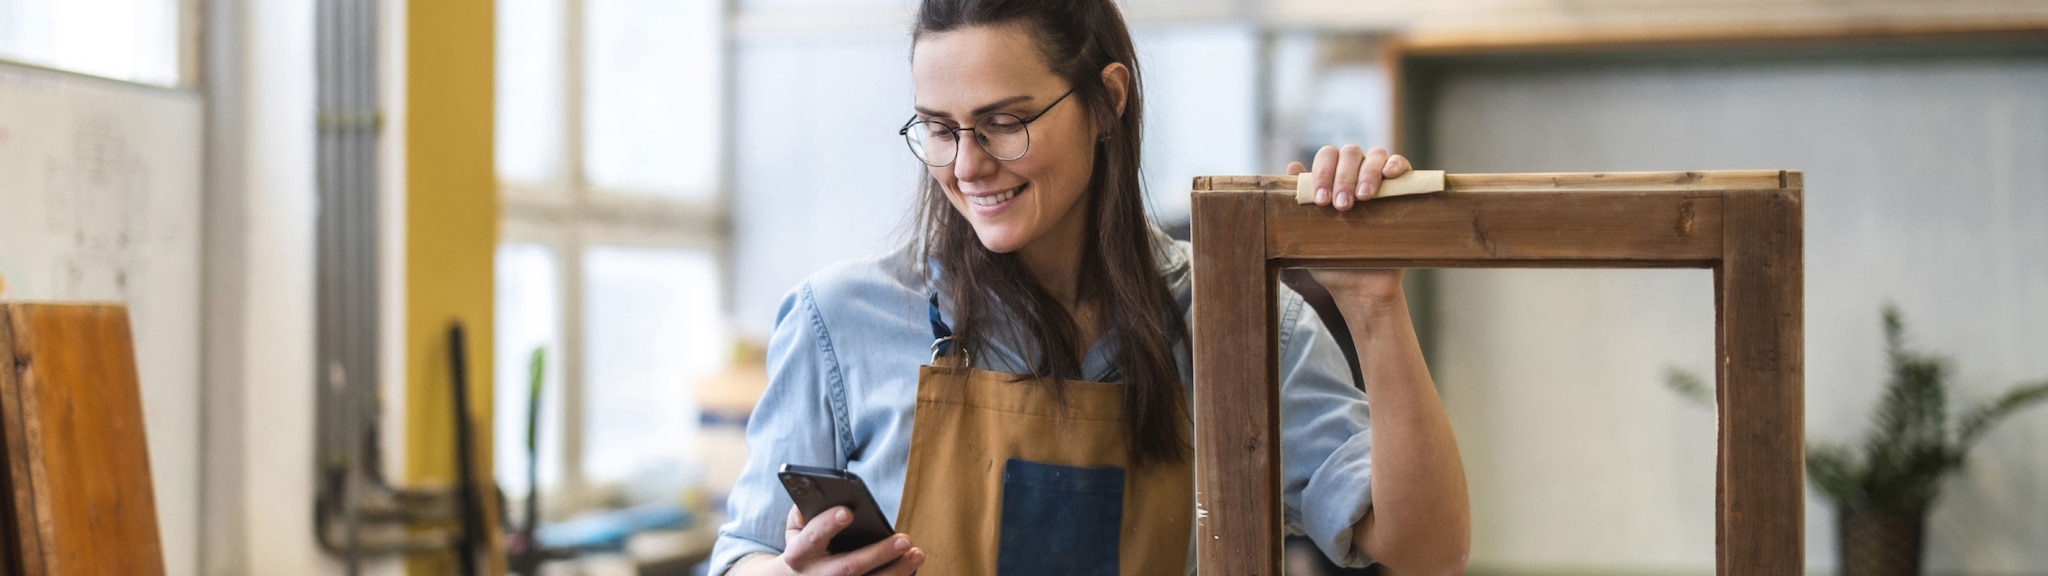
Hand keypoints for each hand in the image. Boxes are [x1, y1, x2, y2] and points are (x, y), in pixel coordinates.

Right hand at [748, 505, 923, 575]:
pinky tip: (912, 565)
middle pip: (849, 567)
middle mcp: (817, 575)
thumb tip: (827, 493)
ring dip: (896, 571)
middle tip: (903, 539)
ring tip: (916, 553)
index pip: (813, 537)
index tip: (848, 511)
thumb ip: (806, 508)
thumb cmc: (805, 543)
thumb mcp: (797, 526)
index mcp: (799, 553)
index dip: (828, 524)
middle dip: (877, 554)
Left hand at [1286, 145, 1412, 308]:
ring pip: (1375, 155)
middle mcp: (1354, 174)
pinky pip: (1402, 164)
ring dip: (1368, 172)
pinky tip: (1389, 175)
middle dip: (1343, 177)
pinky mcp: (1401, 190)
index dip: (1323, 172)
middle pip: (1349, 153)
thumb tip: (1292, 166)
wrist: (1359, 287)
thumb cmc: (1330, 259)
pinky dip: (1395, 164)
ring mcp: (1379, 180)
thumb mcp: (1308, 232)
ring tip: (1364, 199)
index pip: (1326, 157)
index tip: (1321, 200)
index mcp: (1331, 179)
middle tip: (1342, 206)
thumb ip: (1300, 202)